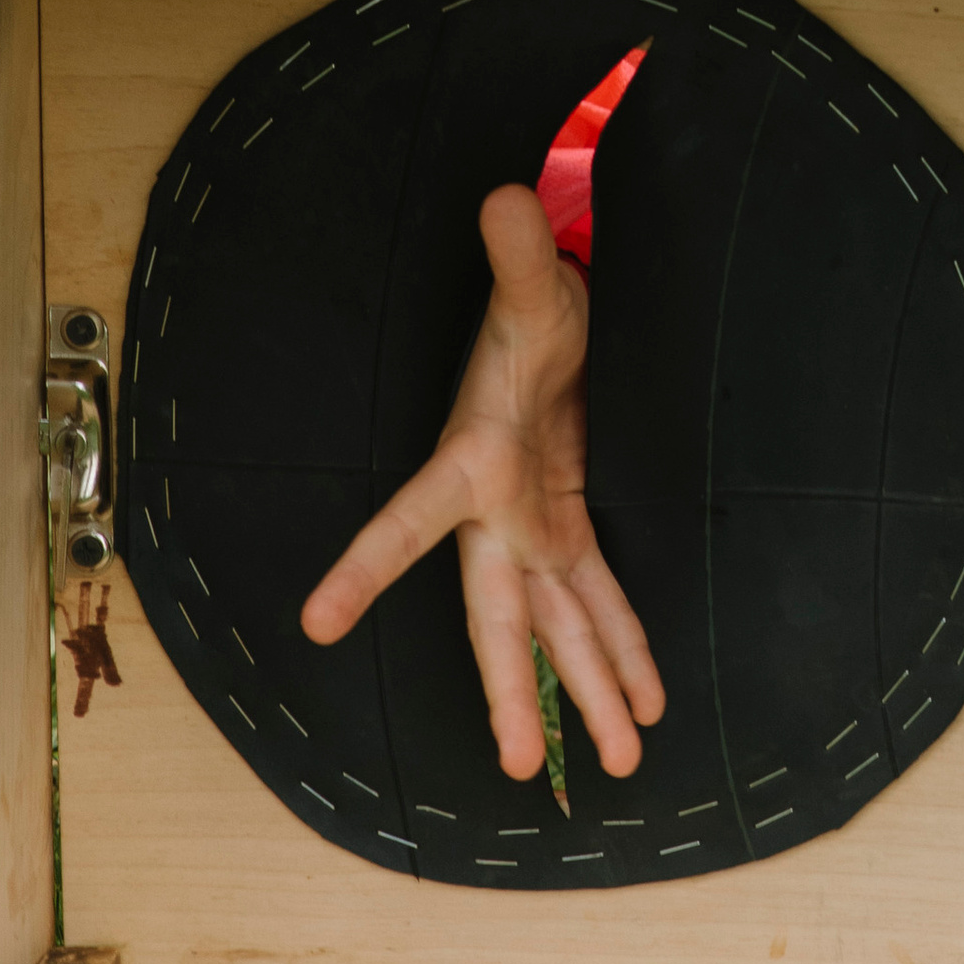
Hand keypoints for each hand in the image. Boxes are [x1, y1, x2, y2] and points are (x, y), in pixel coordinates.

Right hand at [300, 183, 663, 780]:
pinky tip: (646, 705)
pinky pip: (598, 601)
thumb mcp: (536, 287)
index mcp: (474, 460)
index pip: (412, 518)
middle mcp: (498, 512)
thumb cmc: (536, 306)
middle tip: (516, 768)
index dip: (366, 566)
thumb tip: (502, 195)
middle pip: (500, 614)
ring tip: (621, 766)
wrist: (556, 319)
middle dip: (511, 689)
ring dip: (589, 692)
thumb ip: (520, 254)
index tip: (317, 622)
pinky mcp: (572, 526)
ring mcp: (536, 526)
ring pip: (559, 627)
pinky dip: (623, 650)